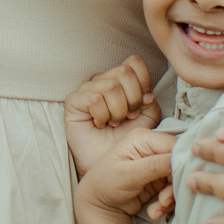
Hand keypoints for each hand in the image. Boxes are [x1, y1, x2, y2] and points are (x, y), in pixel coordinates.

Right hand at [64, 55, 160, 177]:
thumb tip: (146, 93)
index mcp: (122, 80)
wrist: (111, 161)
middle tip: (128, 117)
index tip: (143, 104)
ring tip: (113, 123)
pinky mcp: (73, 100)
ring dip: (117, 111)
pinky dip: (102, 116)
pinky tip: (100, 124)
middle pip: (124, 72)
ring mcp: (87, 88)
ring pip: (110, 86)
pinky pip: (94, 99)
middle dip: (133, 99)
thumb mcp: (148, 117)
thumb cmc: (126, 139)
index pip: (134, 62)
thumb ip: (150, 99)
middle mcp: (104, 80)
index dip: (144, 82)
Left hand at [76, 129, 174, 216]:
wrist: (98, 204)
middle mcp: (152, 148)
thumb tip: (179, 159)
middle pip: (179, 163)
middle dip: (175, 184)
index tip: (184, 180)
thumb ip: (153, 166)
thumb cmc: (105, 183)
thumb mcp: (127, 174)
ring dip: (171, 197)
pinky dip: (167, 203)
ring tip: (158, 208)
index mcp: (143, 138)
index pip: (174, 144)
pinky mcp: (159, 179)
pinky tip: (155, 211)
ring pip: (178, 178)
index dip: (182, 162)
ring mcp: (157, 164)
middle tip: (165, 201)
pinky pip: (173, 189)